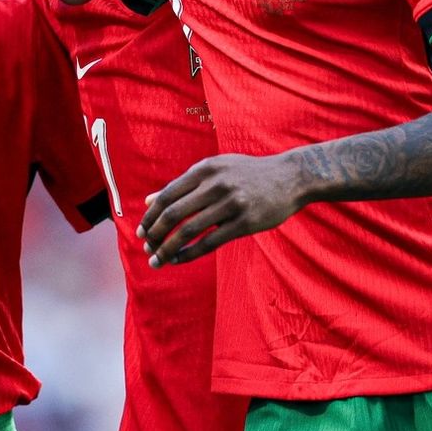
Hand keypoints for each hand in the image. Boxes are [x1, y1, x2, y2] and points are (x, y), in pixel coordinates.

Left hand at [137, 151, 306, 265]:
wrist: (291, 177)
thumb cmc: (246, 174)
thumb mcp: (214, 170)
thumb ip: (182, 185)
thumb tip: (148, 201)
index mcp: (205, 170)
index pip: (167, 196)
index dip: (150, 217)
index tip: (140, 232)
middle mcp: (216, 185)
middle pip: (174, 214)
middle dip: (155, 234)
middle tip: (146, 249)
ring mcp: (231, 203)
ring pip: (189, 231)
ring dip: (168, 249)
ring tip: (157, 260)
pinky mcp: (245, 222)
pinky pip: (210, 242)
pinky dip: (190, 254)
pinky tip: (178, 260)